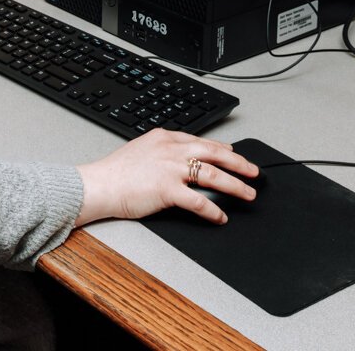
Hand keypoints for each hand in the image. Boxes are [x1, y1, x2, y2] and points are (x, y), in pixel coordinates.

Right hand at [75, 129, 257, 225]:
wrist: (99, 183)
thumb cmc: (116, 171)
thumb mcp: (142, 149)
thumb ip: (163, 151)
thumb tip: (182, 159)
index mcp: (166, 138)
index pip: (203, 141)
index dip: (224, 149)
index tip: (235, 154)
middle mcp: (172, 149)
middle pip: (215, 153)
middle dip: (239, 163)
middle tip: (255, 172)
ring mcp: (171, 168)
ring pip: (213, 174)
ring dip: (235, 186)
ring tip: (248, 195)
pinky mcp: (168, 189)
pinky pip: (198, 200)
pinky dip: (213, 210)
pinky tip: (221, 216)